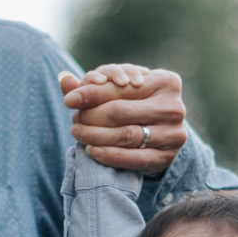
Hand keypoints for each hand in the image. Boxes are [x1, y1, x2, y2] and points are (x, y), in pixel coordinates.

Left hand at [60, 64, 185, 173]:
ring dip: (96, 136)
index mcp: (166, 81)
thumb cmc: (133, 104)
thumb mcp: (117, 90)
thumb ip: (91, 85)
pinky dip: (110, 155)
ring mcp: (174, 134)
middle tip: (74, 122)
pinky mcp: (168, 157)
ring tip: (79, 134)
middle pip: (121, 111)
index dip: (92, 93)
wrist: (156, 133)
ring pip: (127, 135)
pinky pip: (135, 158)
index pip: (120, 87)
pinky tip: (92, 151)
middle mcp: (174, 106)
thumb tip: (63, 78)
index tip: (69, 100)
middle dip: (91, 116)